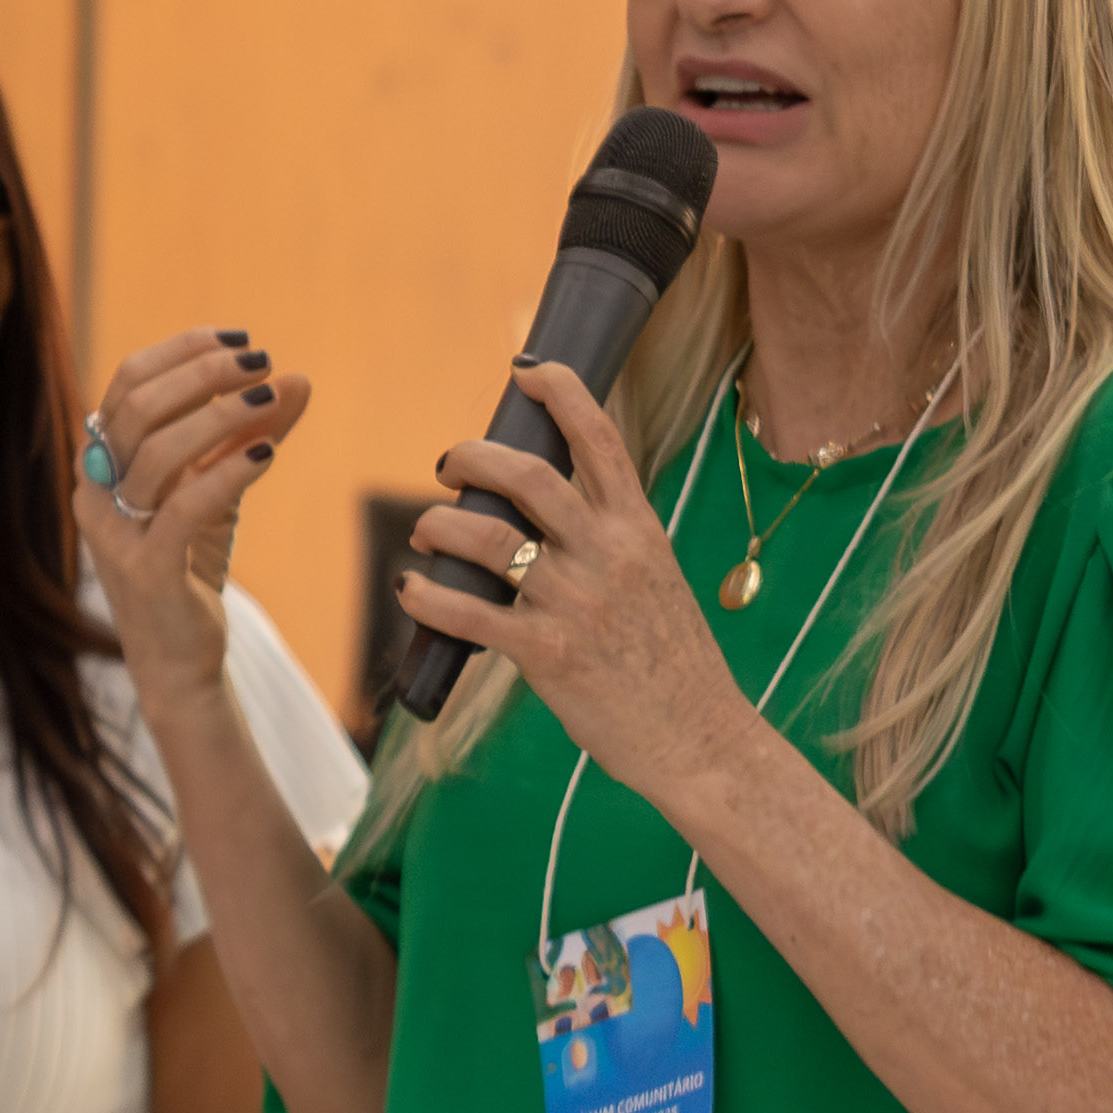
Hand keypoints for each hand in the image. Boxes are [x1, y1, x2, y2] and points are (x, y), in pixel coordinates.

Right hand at [72, 326, 304, 698]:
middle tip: (259, 361)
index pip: (128, 382)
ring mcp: (113, 535)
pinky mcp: (146, 572)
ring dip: (219, 415)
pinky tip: (268, 454)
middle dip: (202, 374)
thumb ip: (252, 432)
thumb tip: (297, 378)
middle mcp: (95, 493)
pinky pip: (183, 508)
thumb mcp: (221, 488)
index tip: (240, 340)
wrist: (179, 657)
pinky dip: (227, 472)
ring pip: (156, 453)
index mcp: (101, 463)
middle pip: (137, 407)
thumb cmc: (190, 563)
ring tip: (269, 400)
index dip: (182, 351)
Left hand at [397, 360, 758, 812]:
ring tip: (426, 531)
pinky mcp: (549, 654)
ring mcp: (578, 603)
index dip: (561, 392)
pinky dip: (428, 598)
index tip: (526, 370)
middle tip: (449, 466)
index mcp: (640, 531)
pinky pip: (471, 613)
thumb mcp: (657, 584)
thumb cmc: (675, 668)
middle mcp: (609, 556)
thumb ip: (609, 548)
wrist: (702, 742)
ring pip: (489, 537)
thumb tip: (547, 526)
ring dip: (441, 524)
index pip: (600, 439)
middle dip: (475, 459)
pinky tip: (410, 592)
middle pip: (530, 475)